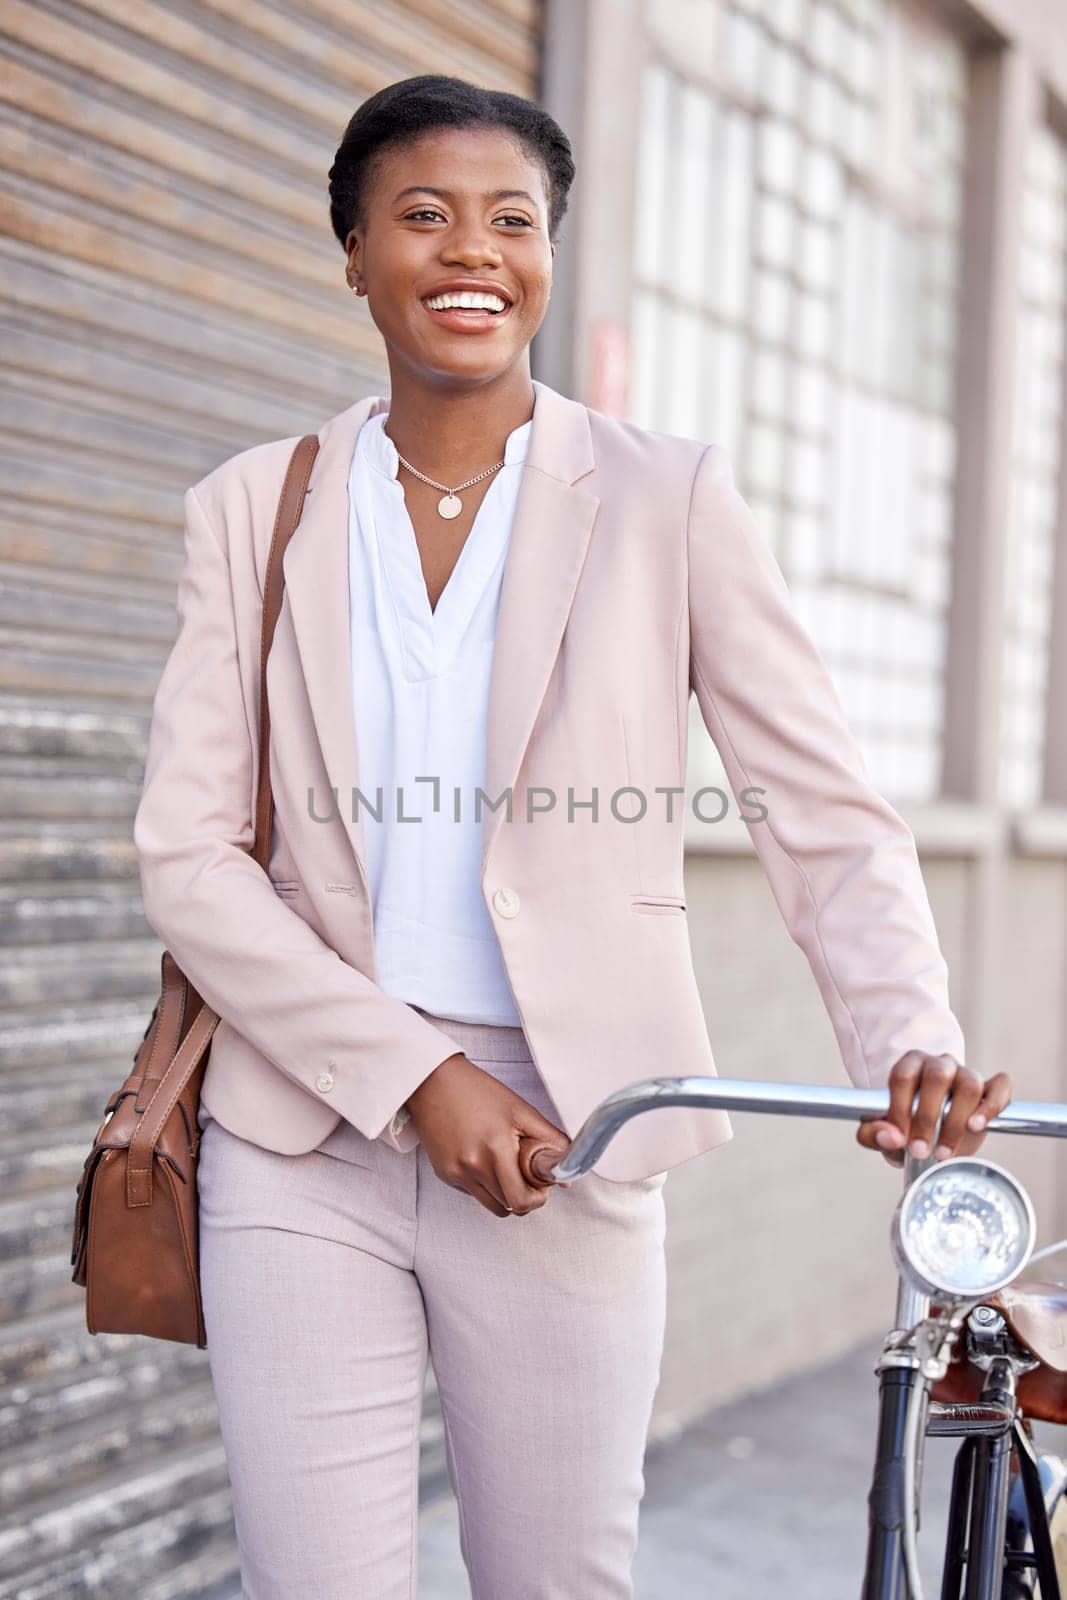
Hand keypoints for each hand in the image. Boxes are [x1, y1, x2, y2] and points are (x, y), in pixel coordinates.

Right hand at [405, 1053, 572, 1217]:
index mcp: (495, 1149)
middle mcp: (472, 1166)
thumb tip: (568, 1177)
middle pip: (508, 1206)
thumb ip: (550, 1142)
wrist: (434, 1082)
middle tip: (527, 1174)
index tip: (541, 1185)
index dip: (537, 1199)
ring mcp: (455, 1173)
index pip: (521, 1201)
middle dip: (524, 1195)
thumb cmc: (480, 1091)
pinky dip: (485, 1184)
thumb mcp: (521, 1111)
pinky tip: (483, 1157)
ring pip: (491, 1205)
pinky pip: (473, 1193)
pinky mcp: (444, 1174)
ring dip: (504, 1194)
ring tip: (506, 1166)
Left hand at [856, 1051, 1012, 1167]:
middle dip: (926, 1118)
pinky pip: (1000, 1085)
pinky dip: (991, 1105)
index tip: (899, 1138)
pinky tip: (977, 1126)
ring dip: (956, 1121)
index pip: (903, 1076)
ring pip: (968, 1084)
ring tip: (945, 1151)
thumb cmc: (904, 1127)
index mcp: (909, 1066)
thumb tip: (890, 1136)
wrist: (932, 1132)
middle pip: (937, 1077)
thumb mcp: (882, 1131)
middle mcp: (939, 1064)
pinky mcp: (992, 1088)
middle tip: (920, 1151)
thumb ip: (874, 1134)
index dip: (900, 1108)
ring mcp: (967, 1073)